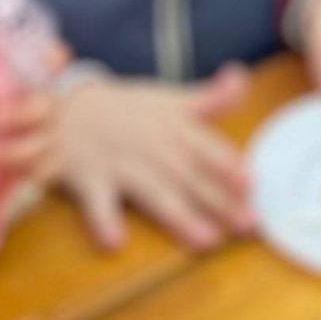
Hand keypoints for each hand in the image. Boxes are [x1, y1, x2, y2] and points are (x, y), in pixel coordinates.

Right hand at [55, 69, 253, 252]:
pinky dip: (103, 222)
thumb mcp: (170, 100)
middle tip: (247, 224)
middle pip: (190, 177)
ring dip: (180, 216)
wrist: (69, 108)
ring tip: (206, 241)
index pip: (207, 147)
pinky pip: (97, 203)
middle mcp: (152, 147)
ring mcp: (121, 165)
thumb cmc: (127, 110)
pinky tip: (115, 242)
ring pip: (155, 193)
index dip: (228, 164)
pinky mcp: (90, 179)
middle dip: (220, 201)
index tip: (251, 182)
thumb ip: (211, 98)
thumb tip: (241, 77)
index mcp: (175, 128)